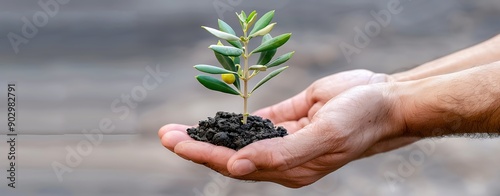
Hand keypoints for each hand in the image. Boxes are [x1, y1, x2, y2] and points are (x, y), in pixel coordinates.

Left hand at [158, 70, 414, 186]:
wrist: (387, 101)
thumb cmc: (360, 121)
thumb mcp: (324, 137)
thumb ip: (281, 153)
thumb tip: (238, 166)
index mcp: (289, 170)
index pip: (236, 165)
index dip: (204, 153)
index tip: (176, 142)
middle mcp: (282, 157)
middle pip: (231, 154)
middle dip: (197, 145)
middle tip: (164, 135)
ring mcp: (284, 137)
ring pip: (238, 138)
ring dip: (209, 133)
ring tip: (178, 129)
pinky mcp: (289, 117)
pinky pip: (255, 121)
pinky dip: (232, 120)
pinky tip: (211, 120)